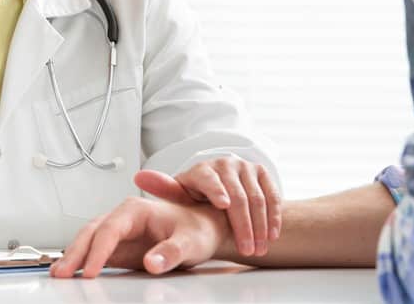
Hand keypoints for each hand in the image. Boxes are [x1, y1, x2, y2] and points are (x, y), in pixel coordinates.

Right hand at [50, 197, 229, 277]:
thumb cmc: (197, 229)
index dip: (98, 250)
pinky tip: (71, 272)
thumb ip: (171, 252)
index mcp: (137, 209)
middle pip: (92, 231)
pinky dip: (80, 260)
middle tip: (62, 273)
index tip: (91, 271)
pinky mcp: (118, 246)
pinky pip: (94, 252)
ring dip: (73, 256)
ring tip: (59, 274)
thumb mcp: (190, 242)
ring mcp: (118, 232)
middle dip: (75, 252)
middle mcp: (123, 217)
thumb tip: (151, 263)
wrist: (203, 229)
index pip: (110, 229)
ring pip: (88, 239)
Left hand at [138, 157, 281, 255]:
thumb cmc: (196, 195)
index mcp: (201, 169)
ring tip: (259, 248)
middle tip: (247, 248)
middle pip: (238, 195)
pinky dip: (274, 215)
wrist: (220, 187)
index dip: (216, 190)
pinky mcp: (261, 172)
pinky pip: (272, 194)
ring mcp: (244, 167)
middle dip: (243, 225)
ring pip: (257, 197)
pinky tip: (272, 234)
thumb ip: (164, 189)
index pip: (209, 178)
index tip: (223, 205)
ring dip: (260, 225)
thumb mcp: (180, 194)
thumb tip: (139, 177)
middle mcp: (224, 164)